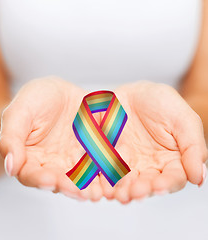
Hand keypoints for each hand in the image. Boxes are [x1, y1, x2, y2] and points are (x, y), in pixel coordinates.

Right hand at [0, 76, 102, 200]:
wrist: (60, 94)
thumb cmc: (35, 101)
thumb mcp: (20, 112)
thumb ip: (12, 138)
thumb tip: (10, 166)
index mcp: (30, 159)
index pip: (32, 175)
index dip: (39, 179)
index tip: (49, 180)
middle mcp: (53, 165)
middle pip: (60, 181)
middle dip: (70, 187)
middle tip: (80, 192)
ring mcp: (74, 161)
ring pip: (82, 177)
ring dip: (90, 186)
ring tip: (97, 191)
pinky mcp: (93, 154)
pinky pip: (100, 163)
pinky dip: (106, 170)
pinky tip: (113, 174)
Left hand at [99, 81, 207, 202]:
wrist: (134, 93)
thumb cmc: (161, 103)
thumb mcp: (183, 119)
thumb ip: (193, 147)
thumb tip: (198, 177)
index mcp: (173, 160)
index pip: (173, 178)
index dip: (167, 184)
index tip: (159, 186)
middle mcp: (151, 166)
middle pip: (148, 184)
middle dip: (142, 190)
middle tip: (135, 192)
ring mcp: (131, 163)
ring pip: (128, 181)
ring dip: (123, 189)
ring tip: (118, 193)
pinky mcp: (112, 158)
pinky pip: (108, 170)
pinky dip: (106, 179)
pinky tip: (104, 185)